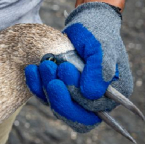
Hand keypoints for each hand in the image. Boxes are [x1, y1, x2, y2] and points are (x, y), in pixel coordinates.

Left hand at [25, 2, 132, 132]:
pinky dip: (36, 85)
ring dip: (46, 88)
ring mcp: (74, 99)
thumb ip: (99, 69)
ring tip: (45, 64)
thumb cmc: (96, 35)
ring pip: (57, 109)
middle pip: (75, 117)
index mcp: (111, 95)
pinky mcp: (58, 93)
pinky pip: (44, 97)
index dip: (76, 95)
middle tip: (49, 69)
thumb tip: (90, 94)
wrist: (84, 26)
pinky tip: (32, 68)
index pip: (93, 111)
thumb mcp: (101, 47)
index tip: (64, 68)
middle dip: (59, 97)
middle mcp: (94, 103)